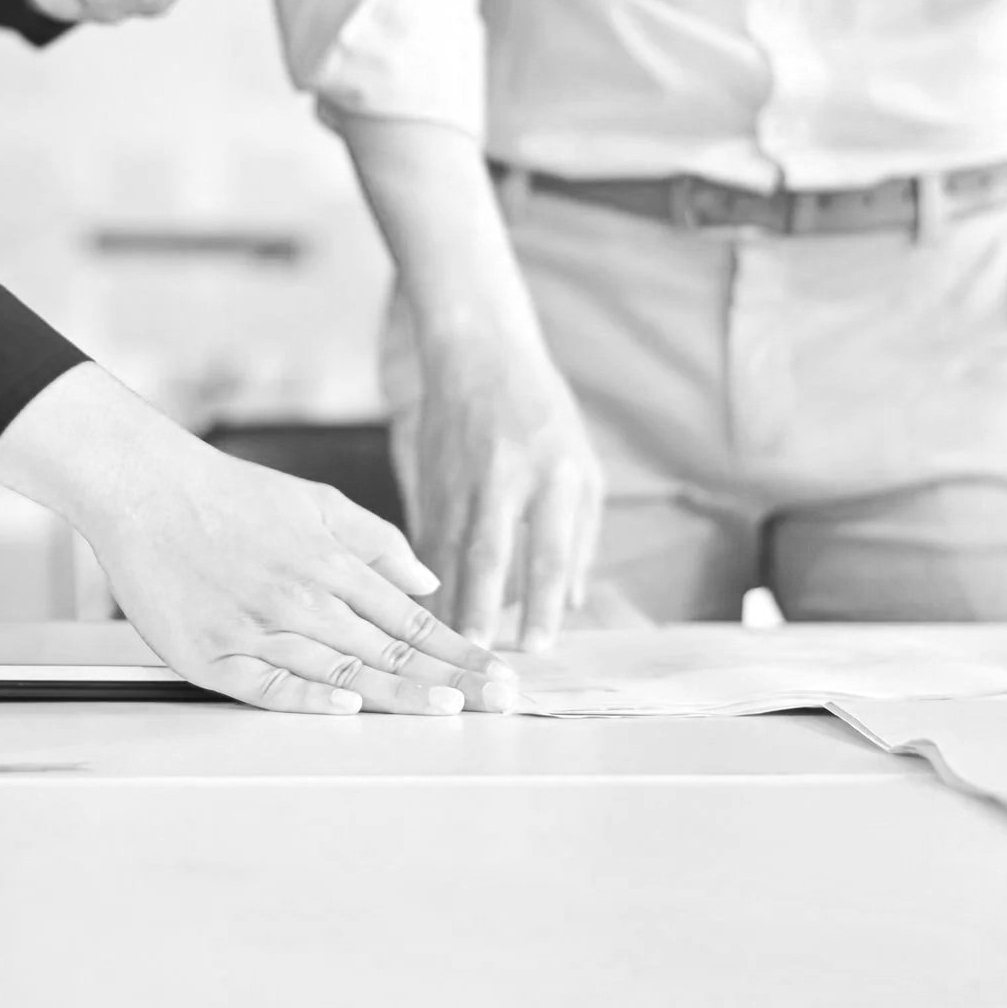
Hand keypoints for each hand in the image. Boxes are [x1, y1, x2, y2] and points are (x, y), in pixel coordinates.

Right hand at [0, 365, 516, 714]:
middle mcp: (303, 598)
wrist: (146, 489)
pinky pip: (269, 683)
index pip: (410, 620)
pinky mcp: (213, 653)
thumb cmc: (230, 496)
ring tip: (448, 711)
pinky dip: (309, 695)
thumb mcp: (317, 502)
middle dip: (449, 678)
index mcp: (331, 564)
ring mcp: (259, 627)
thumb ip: (377, 542)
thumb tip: (428, 582)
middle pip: (388, 650)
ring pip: (340, 669)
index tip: (498, 673)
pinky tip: (347, 707)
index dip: (458, 649)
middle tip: (498, 703)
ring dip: (397, 693)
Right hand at [411, 336, 603, 651]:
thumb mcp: (583, 463)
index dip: (544, 601)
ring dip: (446, 601)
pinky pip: (426, 537)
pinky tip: (424, 611)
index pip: (550, 548)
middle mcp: (506, 476)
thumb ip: (583, 534)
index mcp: (554, 472)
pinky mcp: (429, 478)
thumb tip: (574, 602)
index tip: (538, 645)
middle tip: (476, 655)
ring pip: (449, 550)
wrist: (479, 352)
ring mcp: (461, 476)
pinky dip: (425, 577)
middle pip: (490, 552)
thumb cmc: (543, 413)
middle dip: (482, 607)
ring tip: (445, 648)